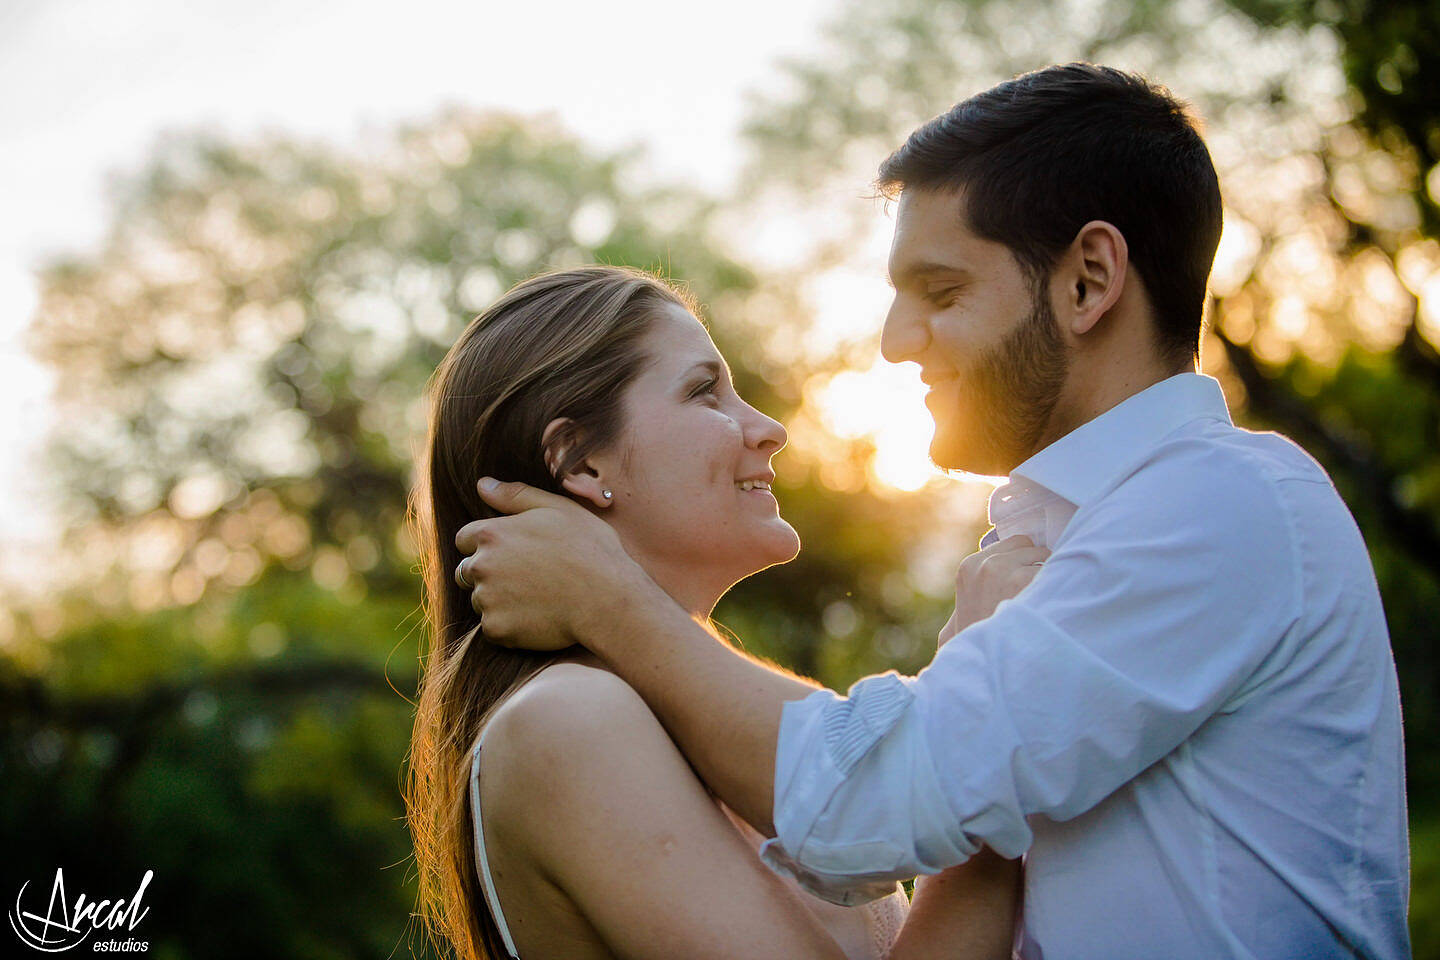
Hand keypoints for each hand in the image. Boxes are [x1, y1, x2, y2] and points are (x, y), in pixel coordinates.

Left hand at [454, 478, 641, 650]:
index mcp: (491, 534)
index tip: (515, 553)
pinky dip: (511, 626)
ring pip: (481, 601)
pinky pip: (494, 628)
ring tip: (539, 598)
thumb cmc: (589, 549)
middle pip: (468, 572)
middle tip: (530, 578)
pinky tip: (540, 617)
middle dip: (490, 574)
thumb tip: (482, 484)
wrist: (607, 600)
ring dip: (500, 601)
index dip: (488, 545)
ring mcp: (487, 600)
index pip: (464, 539)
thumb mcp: (557, 509)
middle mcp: (481, 566)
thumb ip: (514, 496)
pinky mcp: (497, 629)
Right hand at [938, 535, 1049, 647]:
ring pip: (1044, 556)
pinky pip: (1054, 571)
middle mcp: (985, 563)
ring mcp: (1003, 570)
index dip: (1022, 561)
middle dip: (1034, 564)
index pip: (1012, 543)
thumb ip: (979, 587)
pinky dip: (1056, 589)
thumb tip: (991, 576)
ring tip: (1039, 604)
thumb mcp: (964, 613)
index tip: (1023, 584)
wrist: (982, 668)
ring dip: (1046, 577)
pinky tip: (1049, 607)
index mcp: (970, 566)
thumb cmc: (978, 643)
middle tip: (1031, 595)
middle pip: (1029, 545)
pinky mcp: (1023, 580)